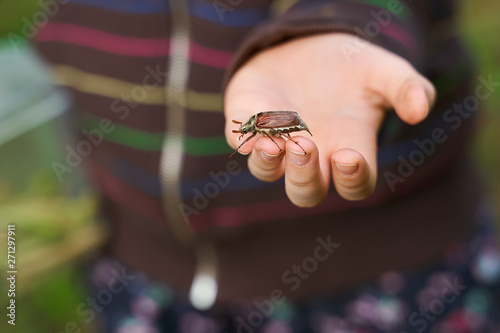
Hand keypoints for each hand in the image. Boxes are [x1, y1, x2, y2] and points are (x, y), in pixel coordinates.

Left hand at [224, 33, 434, 206]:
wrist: (310, 44)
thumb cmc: (352, 67)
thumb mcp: (384, 71)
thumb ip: (406, 88)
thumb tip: (420, 110)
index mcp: (348, 148)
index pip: (353, 185)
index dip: (352, 180)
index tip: (349, 157)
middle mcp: (313, 154)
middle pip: (306, 192)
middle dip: (305, 178)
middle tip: (306, 146)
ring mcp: (278, 140)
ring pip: (268, 172)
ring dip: (269, 164)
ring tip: (275, 143)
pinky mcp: (250, 121)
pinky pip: (241, 140)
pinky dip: (243, 138)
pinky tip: (249, 127)